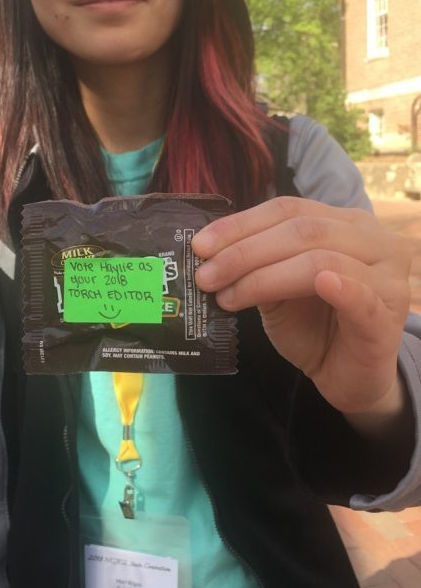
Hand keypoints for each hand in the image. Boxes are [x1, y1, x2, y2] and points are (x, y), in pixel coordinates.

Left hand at [193, 197, 414, 416]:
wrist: (347, 377)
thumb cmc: (315, 328)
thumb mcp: (278, 290)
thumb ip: (257, 264)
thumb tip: (208, 251)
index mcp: (346, 223)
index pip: (289, 210)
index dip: (241, 224)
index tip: (200, 245)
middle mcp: (373, 240)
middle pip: (302, 231)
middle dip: (245, 252)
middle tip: (205, 275)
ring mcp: (386, 276)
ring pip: (321, 259)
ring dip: (265, 276)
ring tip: (228, 296)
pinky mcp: (387, 316)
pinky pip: (362, 295)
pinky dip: (340, 286)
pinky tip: (320, 283)